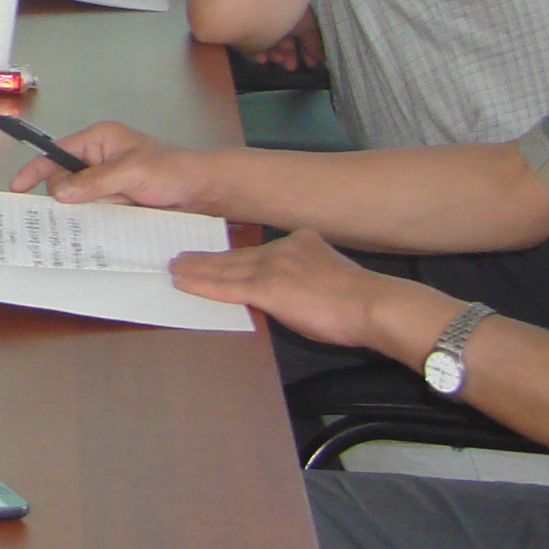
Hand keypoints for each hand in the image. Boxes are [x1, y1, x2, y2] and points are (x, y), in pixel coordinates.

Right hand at [5, 118, 208, 206]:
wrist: (204, 193)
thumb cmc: (172, 171)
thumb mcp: (132, 172)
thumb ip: (95, 182)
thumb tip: (59, 193)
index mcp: (100, 140)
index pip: (58, 152)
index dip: (36, 169)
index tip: (17, 188)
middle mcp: (99, 159)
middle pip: (66, 181)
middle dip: (74, 196)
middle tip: (96, 203)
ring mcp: (108, 183)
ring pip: (81, 201)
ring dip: (93, 209)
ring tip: (117, 211)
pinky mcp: (117, 202)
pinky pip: (97, 212)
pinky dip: (100, 220)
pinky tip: (110, 224)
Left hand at [173, 226, 398, 350]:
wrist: (374, 305)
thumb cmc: (359, 303)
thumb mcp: (329, 278)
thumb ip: (304, 279)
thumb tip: (287, 294)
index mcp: (300, 243)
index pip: (257, 250)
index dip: (233, 254)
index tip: (214, 255)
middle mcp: (282, 249)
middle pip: (236, 255)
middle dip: (206, 259)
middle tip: (180, 258)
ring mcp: (274, 267)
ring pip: (226, 268)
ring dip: (196, 270)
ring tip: (174, 269)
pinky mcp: (268, 288)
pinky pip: (227, 287)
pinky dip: (201, 284)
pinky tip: (183, 283)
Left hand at [252, 12, 327, 74]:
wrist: (248, 5)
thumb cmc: (283, 12)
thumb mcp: (305, 26)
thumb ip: (313, 42)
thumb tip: (321, 56)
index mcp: (294, 9)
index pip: (304, 31)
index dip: (308, 48)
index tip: (311, 64)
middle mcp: (277, 12)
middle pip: (286, 36)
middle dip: (290, 54)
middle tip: (290, 67)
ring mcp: (259, 18)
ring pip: (270, 39)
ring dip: (276, 53)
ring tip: (277, 60)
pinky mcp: (241, 25)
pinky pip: (252, 39)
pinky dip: (259, 50)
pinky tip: (262, 59)